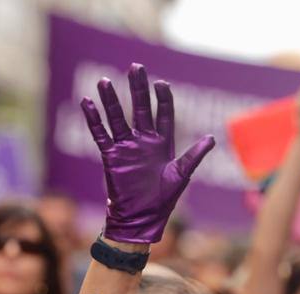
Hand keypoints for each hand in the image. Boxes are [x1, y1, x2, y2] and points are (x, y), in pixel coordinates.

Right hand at [81, 63, 214, 243]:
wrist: (141, 220)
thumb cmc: (163, 200)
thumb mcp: (181, 175)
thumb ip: (194, 155)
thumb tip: (212, 138)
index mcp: (163, 143)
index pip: (163, 113)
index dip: (162, 98)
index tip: (161, 83)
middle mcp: (144, 141)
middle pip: (140, 108)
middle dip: (138, 88)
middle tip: (135, 67)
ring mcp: (126, 147)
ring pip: (117, 117)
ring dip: (111, 100)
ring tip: (104, 81)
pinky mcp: (111, 156)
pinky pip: (100, 134)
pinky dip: (94, 120)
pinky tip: (87, 102)